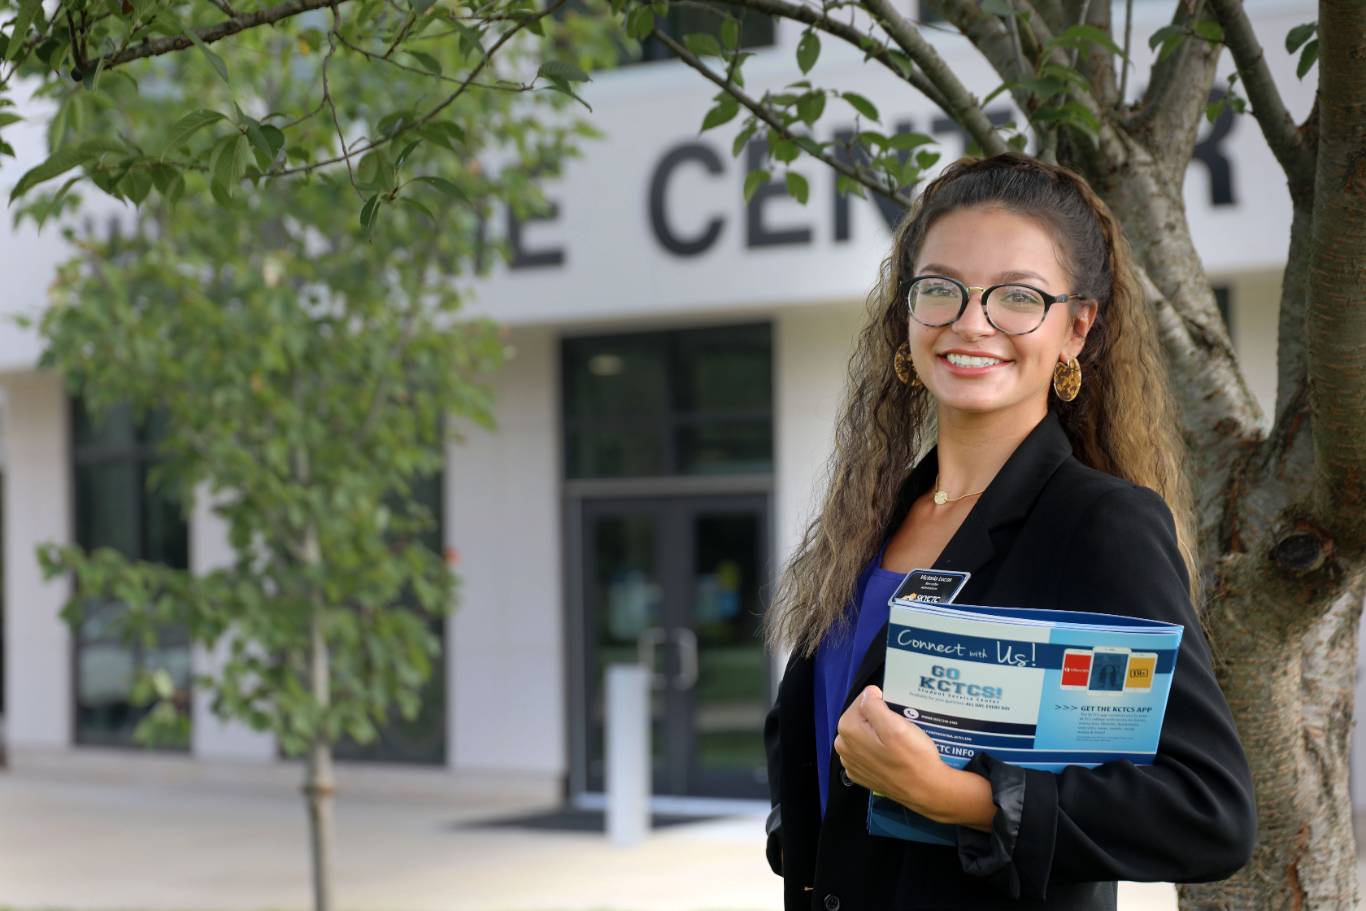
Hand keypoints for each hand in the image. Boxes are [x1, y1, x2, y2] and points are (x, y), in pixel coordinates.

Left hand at [833, 684, 950, 816]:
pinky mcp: (860, 775)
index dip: (881, 703)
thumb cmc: (913, 756)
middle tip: (900, 726)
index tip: (897, 714)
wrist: (926, 790)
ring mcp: (850, 763)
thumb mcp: (895, 724)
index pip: (862, 701)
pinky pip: (866, 751)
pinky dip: (876, 749)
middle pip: (861, 717)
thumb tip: (869, 693)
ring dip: (877, 733)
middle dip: (878, 717)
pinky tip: (891, 755)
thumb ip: (874, 705)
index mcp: (847, 730)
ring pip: (863, 734)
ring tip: (897, 741)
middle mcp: (842, 746)